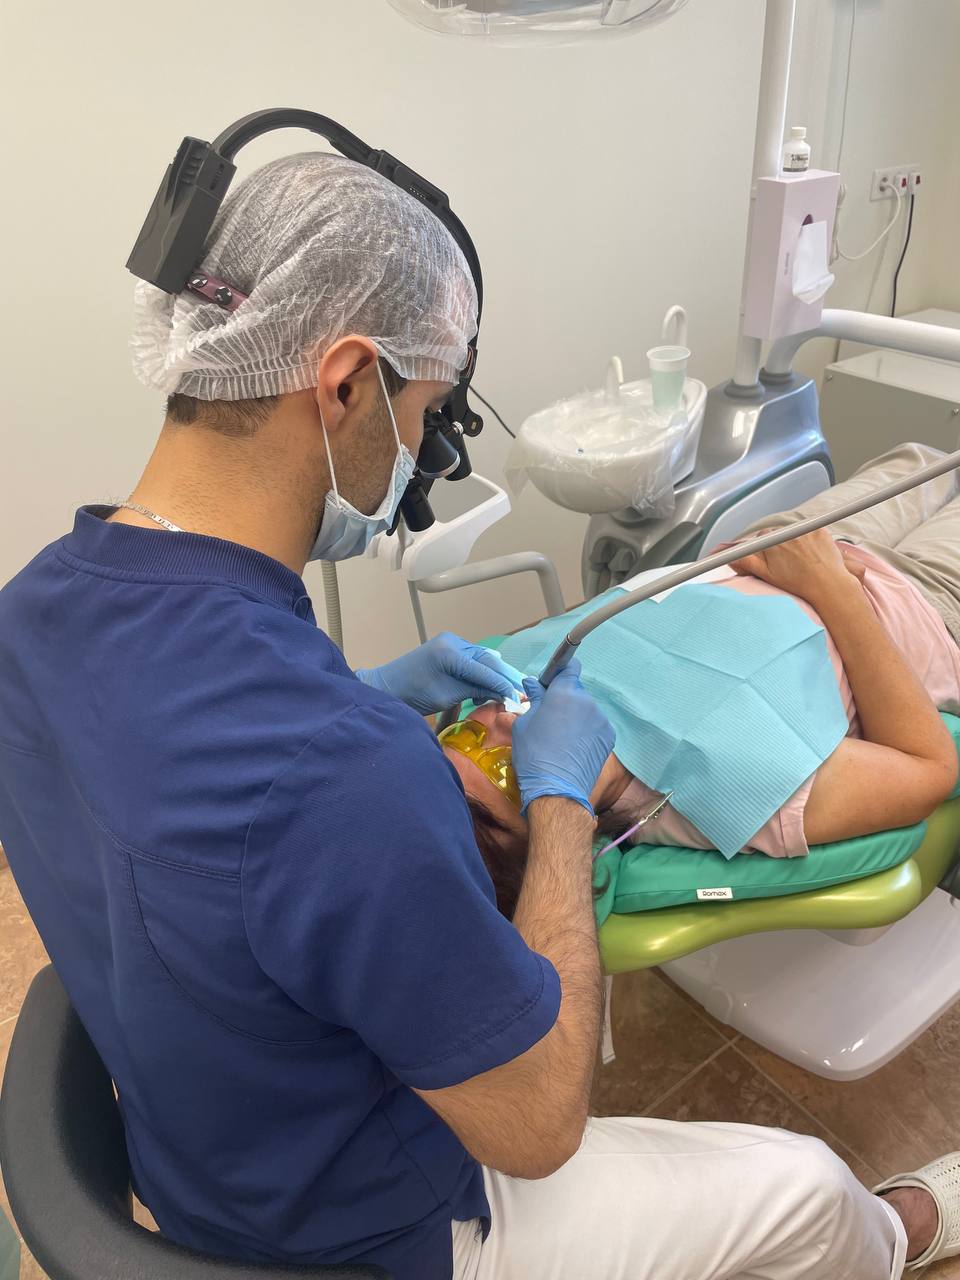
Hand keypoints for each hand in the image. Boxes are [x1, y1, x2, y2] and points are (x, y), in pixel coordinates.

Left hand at [356, 632, 524, 716]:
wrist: (386, 688)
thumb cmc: (411, 695)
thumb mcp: (446, 696)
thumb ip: (475, 691)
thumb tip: (502, 694)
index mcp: (449, 652)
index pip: (484, 668)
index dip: (503, 684)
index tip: (518, 697)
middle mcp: (453, 641)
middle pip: (488, 659)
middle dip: (506, 676)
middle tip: (524, 692)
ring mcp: (451, 642)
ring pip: (483, 658)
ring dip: (497, 675)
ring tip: (512, 691)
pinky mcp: (449, 648)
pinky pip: (473, 659)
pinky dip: (484, 672)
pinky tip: (491, 687)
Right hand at [511, 661, 614, 815]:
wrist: (556, 790)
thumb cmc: (534, 755)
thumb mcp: (524, 724)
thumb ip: (534, 699)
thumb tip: (533, 683)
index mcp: (563, 693)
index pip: (569, 666)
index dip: (561, 672)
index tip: (553, 683)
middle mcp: (586, 700)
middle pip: (576, 690)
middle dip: (565, 699)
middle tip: (551, 718)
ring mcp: (601, 718)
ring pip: (587, 709)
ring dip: (577, 716)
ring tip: (562, 738)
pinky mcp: (609, 735)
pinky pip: (596, 725)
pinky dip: (587, 731)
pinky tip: (574, 747)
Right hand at [730, 529, 855, 606]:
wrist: (828, 586)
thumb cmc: (798, 584)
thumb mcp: (767, 575)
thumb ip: (747, 562)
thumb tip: (730, 556)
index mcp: (771, 542)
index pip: (761, 539)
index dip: (765, 549)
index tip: (770, 557)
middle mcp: (786, 532)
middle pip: (777, 535)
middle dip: (780, 545)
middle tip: (788, 563)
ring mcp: (805, 529)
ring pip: (793, 533)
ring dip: (795, 543)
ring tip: (803, 561)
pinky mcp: (819, 529)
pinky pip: (810, 530)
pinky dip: (811, 540)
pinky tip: (814, 555)